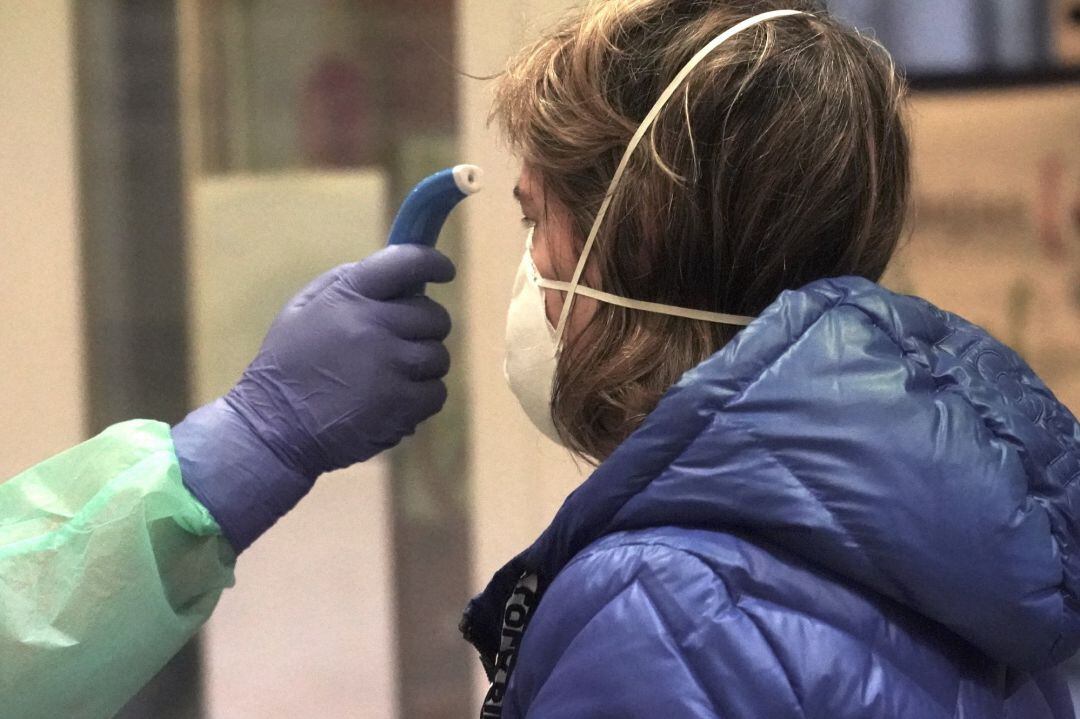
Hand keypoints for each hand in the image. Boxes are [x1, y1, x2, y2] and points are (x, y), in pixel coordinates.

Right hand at [172, 245, 454, 551]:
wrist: (273, 430)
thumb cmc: (286, 368)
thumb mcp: (301, 310)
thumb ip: (343, 284)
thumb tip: (393, 275)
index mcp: (348, 296)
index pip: (405, 262)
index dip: (432, 262)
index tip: (445, 271)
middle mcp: (372, 325)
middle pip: (433, 316)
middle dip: (426, 328)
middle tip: (405, 342)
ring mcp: (389, 365)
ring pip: (438, 356)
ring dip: (423, 367)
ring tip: (392, 377)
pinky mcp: (400, 403)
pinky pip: (436, 392)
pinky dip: (422, 398)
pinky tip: (394, 401)